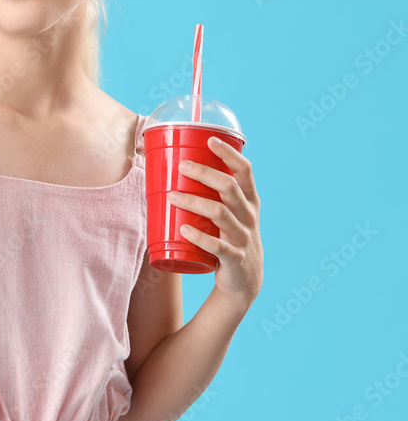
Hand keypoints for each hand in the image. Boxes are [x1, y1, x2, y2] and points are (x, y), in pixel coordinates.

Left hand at [173, 136, 262, 310]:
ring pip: (220, 213)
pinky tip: (183, 229)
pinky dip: (199, 236)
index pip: (244, 171)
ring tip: (172, 196)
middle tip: (181, 165)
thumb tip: (171, 169)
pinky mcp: (234, 258)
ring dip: (194, 202)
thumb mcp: (228, 214)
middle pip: (229, 187)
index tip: (210, 139)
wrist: (243, 282)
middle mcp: (248, 216)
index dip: (229, 153)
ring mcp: (243, 237)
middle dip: (205, 173)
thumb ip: (210, 194)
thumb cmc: (228, 237)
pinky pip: (217, 246)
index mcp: (249, 201)